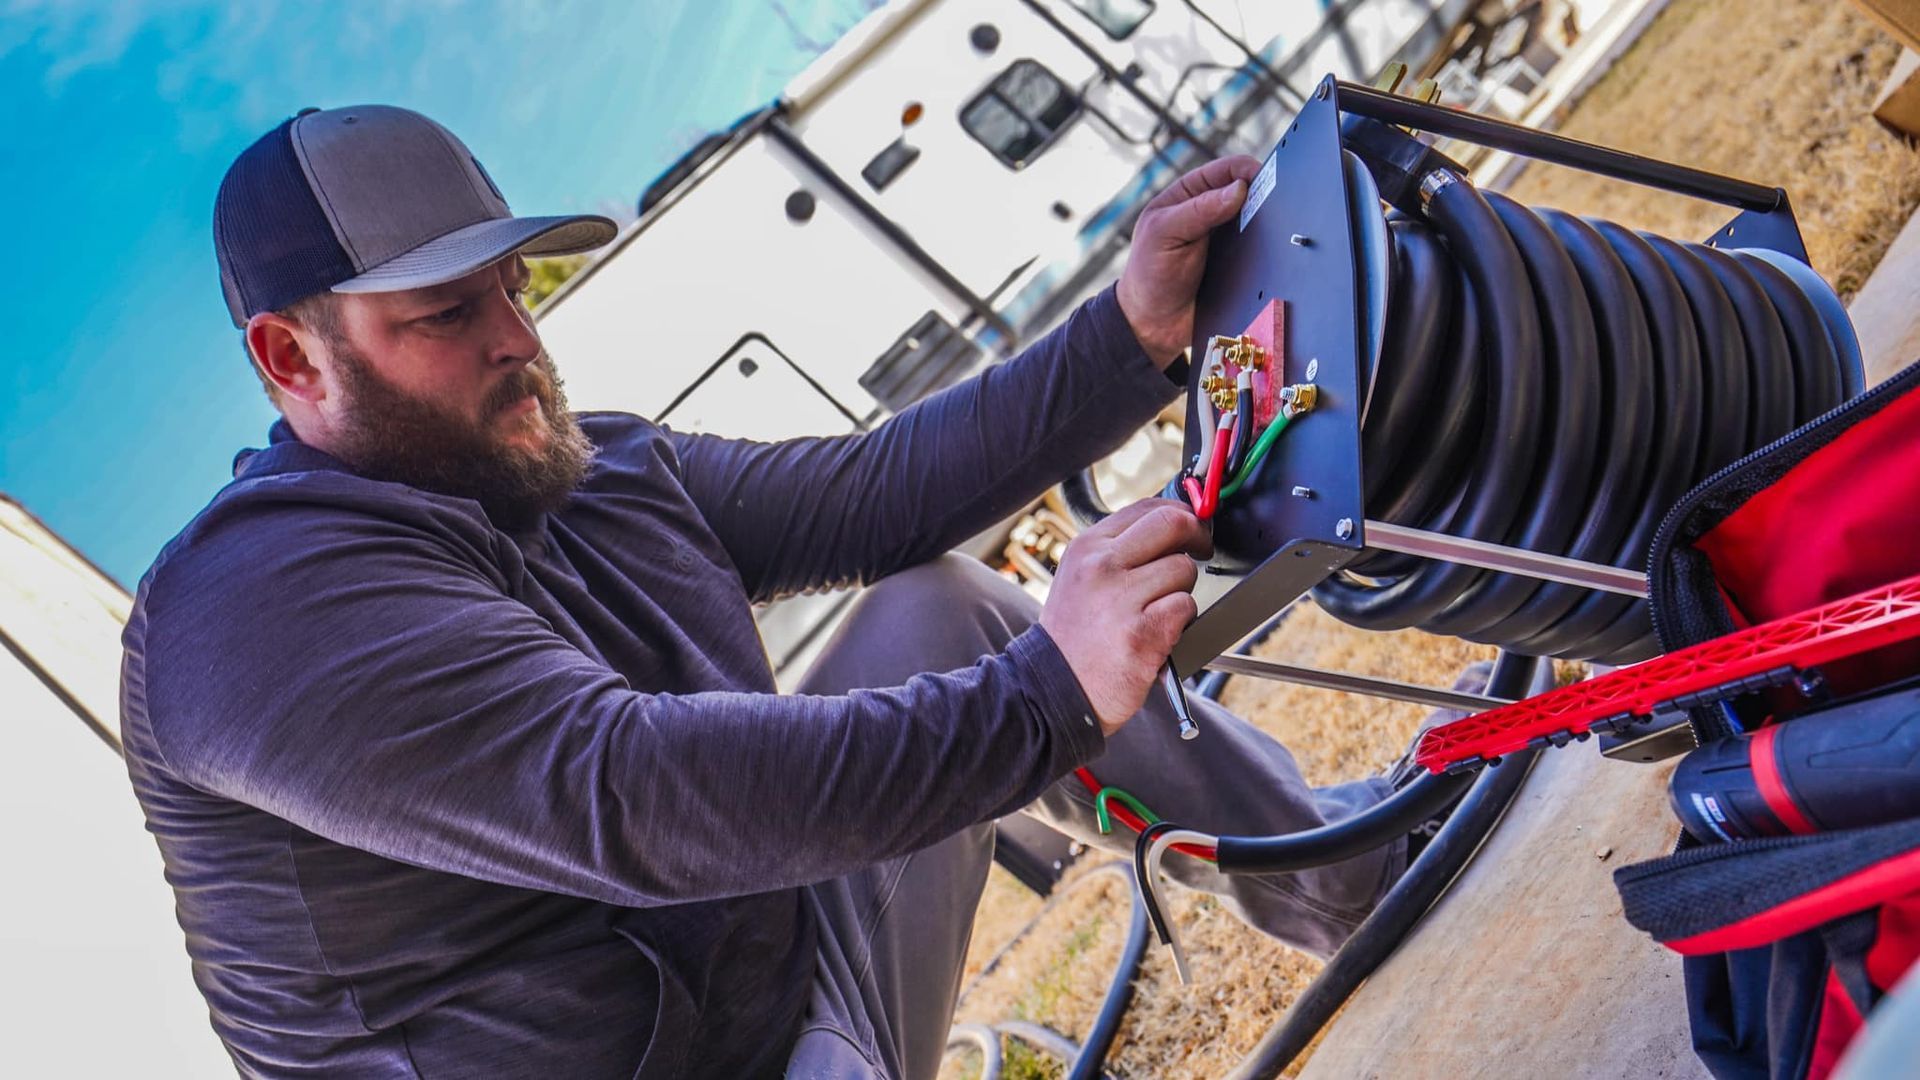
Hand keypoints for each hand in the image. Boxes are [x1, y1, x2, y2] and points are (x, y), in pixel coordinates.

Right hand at [1040, 499, 1210, 735]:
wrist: (1052, 688)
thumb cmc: (1073, 637)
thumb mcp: (1080, 578)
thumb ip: (1118, 550)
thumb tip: (1169, 524)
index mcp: (1087, 548)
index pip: (1147, 507)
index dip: (1180, 513)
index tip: (1191, 525)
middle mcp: (1102, 567)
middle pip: (1172, 523)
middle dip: (1197, 535)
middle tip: (1202, 549)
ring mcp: (1121, 599)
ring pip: (1183, 569)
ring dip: (1182, 590)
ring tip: (1158, 610)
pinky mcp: (1143, 632)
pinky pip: (1186, 607)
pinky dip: (1182, 622)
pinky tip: (1159, 633)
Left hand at [1116, 155, 1263, 367]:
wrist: (1155, 326)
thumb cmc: (1149, 276)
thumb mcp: (1166, 234)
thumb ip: (1199, 210)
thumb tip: (1238, 190)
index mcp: (1188, 196)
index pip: (1224, 170)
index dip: (1245, 170)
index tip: (1263, 178)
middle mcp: (1210, 213)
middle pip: (1247, 192)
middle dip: (1263, 194)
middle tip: (1275, 203)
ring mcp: (1227, 239)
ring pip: (1258, 220)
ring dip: (1269, 222)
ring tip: (1278, 225)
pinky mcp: (1240, 264)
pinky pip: (1262, 250)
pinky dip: (1270, 248)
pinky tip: (1276, 249)